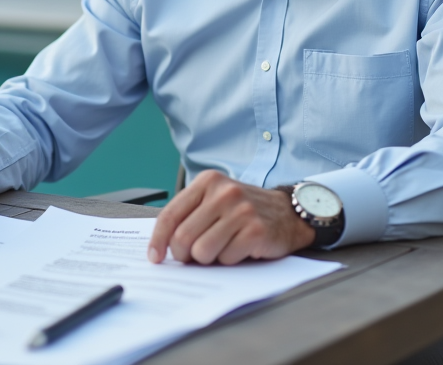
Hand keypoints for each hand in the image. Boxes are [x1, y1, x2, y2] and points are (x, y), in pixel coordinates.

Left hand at [147, 170, 314, 265]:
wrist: (288, 213)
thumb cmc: (244, 210)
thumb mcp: (215, 200)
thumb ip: (190, 215)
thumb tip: (162, 247)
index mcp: (207, 182)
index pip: (171, 214)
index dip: (158, 240)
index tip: (154, 257)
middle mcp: (223, 192)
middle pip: (183, 237)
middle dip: (184, 255)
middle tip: (195, 256)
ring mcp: (241, 210)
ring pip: (202, 252)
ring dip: (210, 258)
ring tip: (223, 247)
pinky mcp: (255, 230)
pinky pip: (226, 258)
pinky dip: (230, 260)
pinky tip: (241, 248)